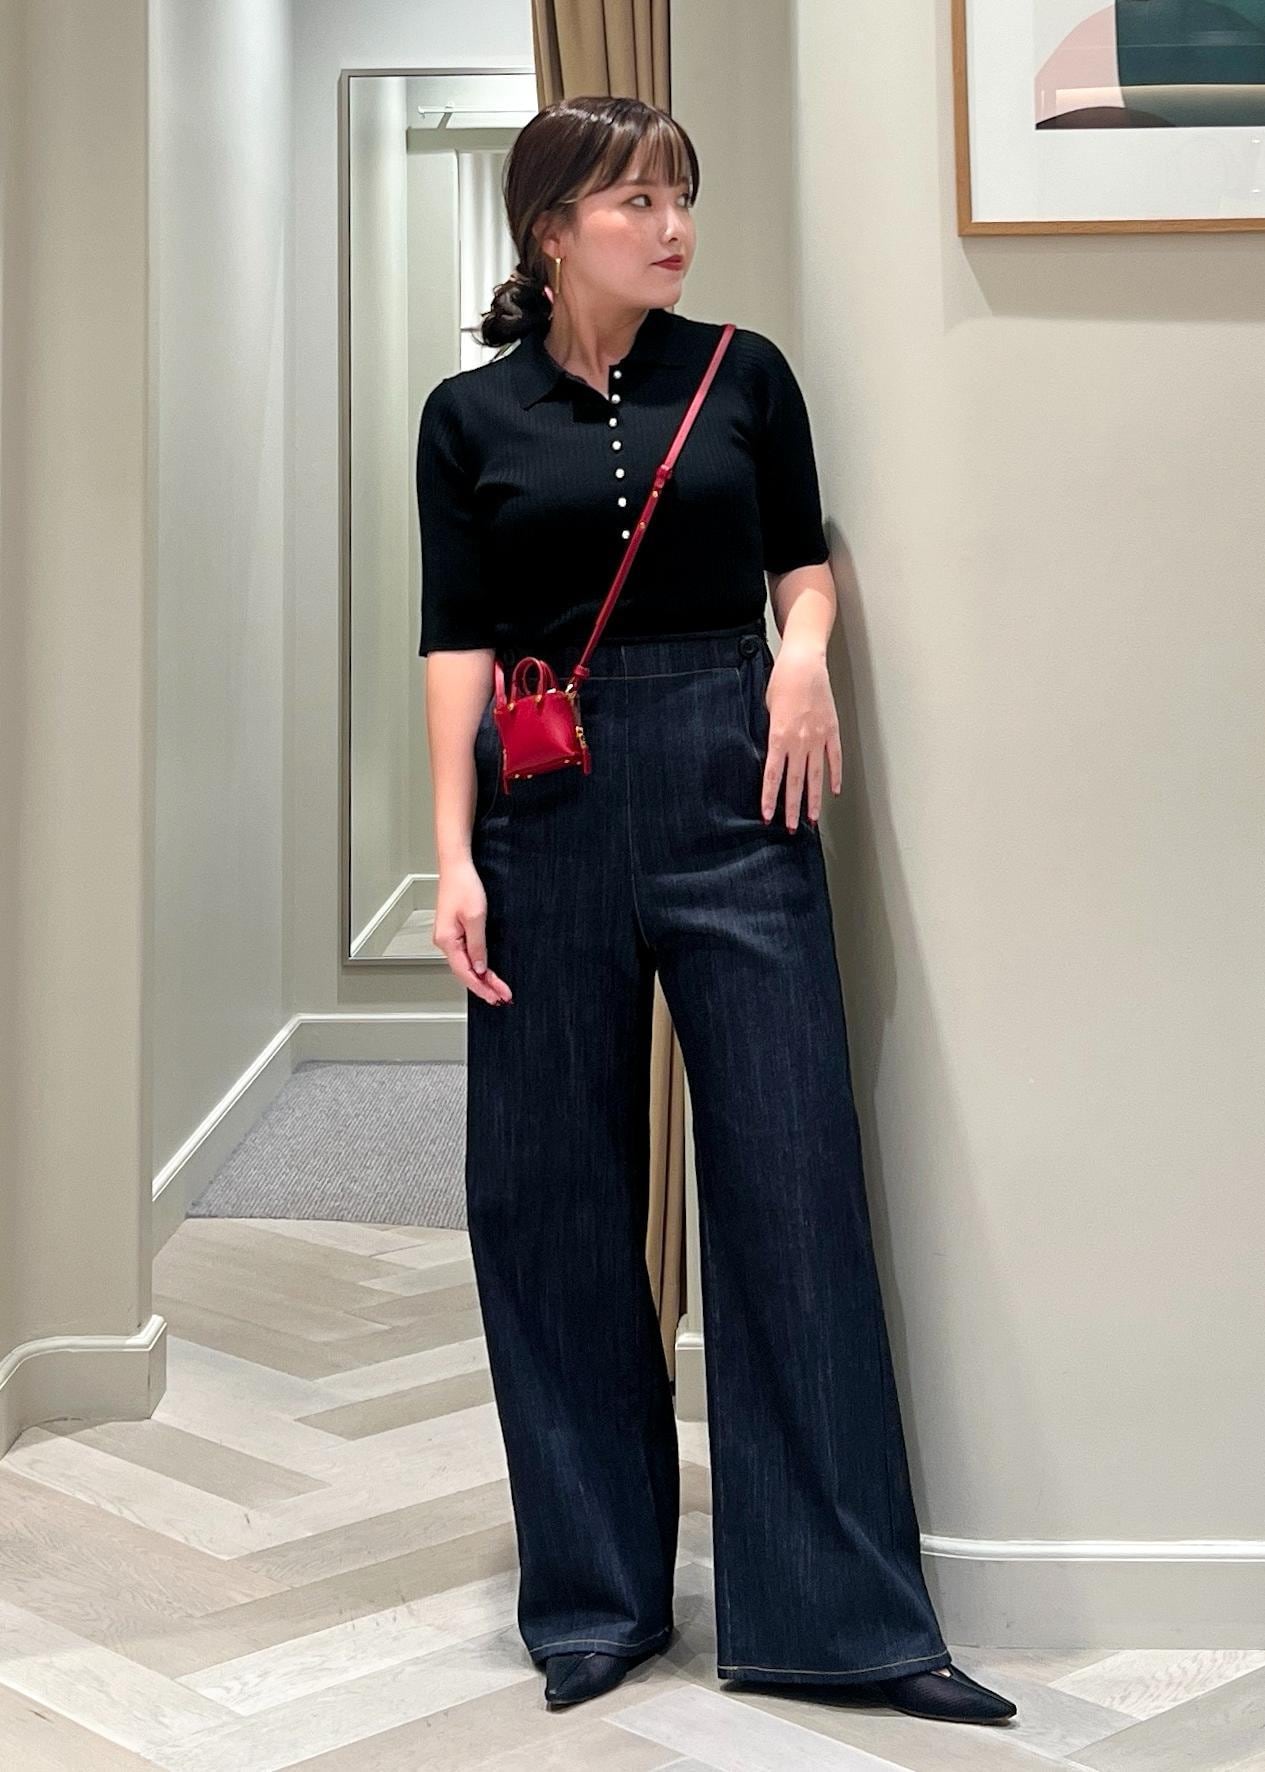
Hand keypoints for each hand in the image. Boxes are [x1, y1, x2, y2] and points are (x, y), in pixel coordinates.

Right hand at [433, 860, 512, 1004]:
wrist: (457, 866)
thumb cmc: (463, 885)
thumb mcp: (476, 917)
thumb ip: (478, 945)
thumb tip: (480, 968)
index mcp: (446, 940)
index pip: (466, 973)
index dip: (483, 988)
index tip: (497, 997)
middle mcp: (444, 942)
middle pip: (465, 972)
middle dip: (484, 987)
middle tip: (502, 998)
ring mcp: (448, 937)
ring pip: (466, 965)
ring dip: (482, 979)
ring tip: (497, 990)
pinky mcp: (454, 932)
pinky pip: (465, 955)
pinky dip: (478, 966)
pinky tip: (486, 973)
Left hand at [760, 643, 841, 830]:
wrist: (805, 662)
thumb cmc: (781, 682)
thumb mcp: (766, 709)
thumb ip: (769, 734)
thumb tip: (770, 755)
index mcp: (779, 736)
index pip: (773, 776)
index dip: (770, 799)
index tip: (767, 817)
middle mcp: (800, 741)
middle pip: (795, 782)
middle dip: (792, 808)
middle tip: (790, 829)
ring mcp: (819, 737)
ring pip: (816, 776)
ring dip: (813, 800)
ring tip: (811, 819)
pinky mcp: (832, 731)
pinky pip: (834, 759)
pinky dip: (834, 777)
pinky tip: (833, 792)